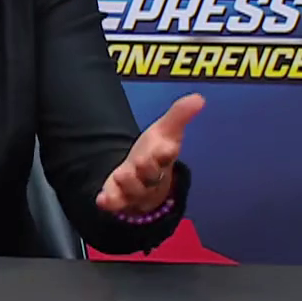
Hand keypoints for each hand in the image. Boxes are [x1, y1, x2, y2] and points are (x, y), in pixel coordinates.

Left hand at [97, 93, 202, 214]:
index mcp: (162, 159)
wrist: (144, 179)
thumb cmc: (155, 152)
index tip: (166, 148)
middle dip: (147, 168)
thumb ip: (179, 115)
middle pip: (151, 175)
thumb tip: (199, 98)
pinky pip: (116, 203)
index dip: (165, 152)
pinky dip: (110, 202)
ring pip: (134, 190)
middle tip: (141, 160)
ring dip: (128, 184)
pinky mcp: (119, 198)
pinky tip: (102, 199)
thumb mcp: (165, 132)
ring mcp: (135, 189)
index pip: (166, 155)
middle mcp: (150, 176)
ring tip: (121, 174)